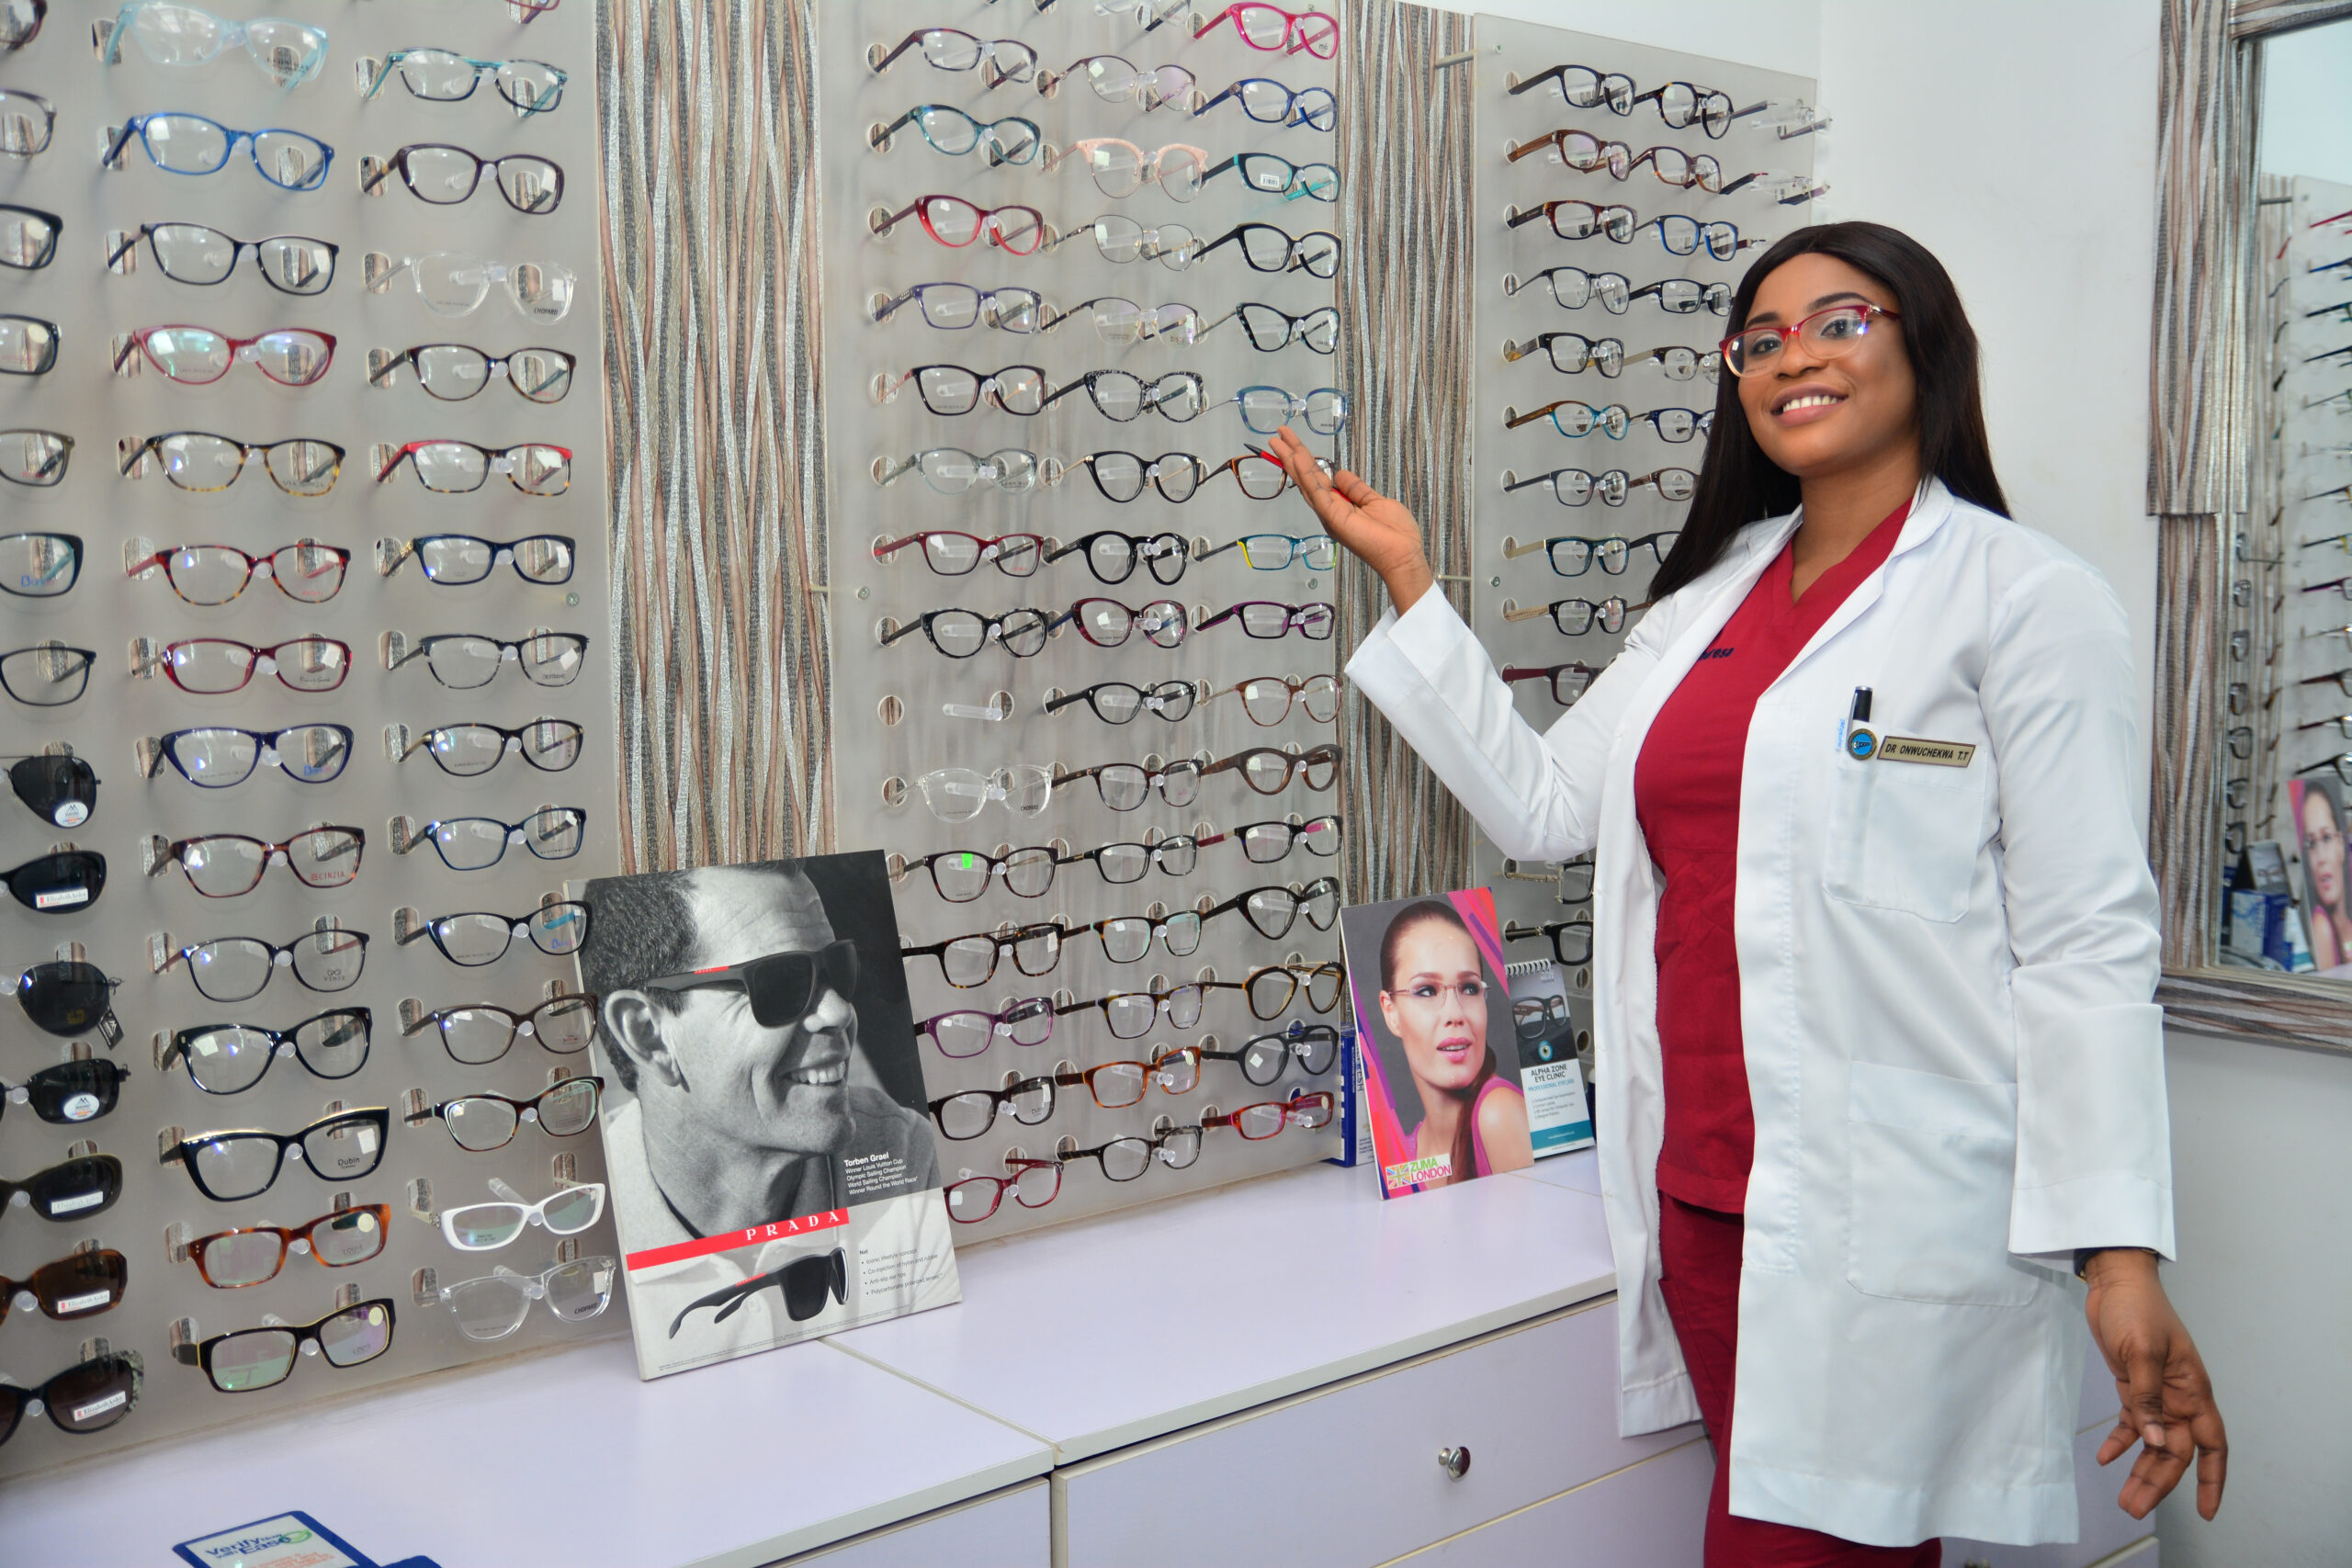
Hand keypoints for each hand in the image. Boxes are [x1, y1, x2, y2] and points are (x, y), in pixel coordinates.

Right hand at [1263, 426, 1435, 612]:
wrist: (1402, 555)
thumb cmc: (1394, 534)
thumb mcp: (1374, 501)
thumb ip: (1355, 488)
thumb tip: (1340, 474)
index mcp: (1339, 506)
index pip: (1318, 478)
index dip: (1306, 459)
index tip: (1295, 443)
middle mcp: (1329, 510)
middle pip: (1306, 478)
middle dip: (1292, 455)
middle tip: (1277, 435)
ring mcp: (1329, 514)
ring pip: (1306, 482)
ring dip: (1291, 460)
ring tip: (1278, 441)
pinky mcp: (1333, 517)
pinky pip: (1317, 492)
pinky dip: (1306, 474)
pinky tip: (1296, 458)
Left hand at [2083, 1248, 2226, 1520]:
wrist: (2116, 1280)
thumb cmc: (2137, 1309)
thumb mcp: (2142, 1352)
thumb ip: (2147, 1398)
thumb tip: (2155, 1442)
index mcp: (2193, 1391)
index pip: (2211, 1445)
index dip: (2211, 1478)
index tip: (2206, 1510)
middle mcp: (2179, 1397)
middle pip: (2174, 1451)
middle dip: (2159, 1482)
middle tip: (2134, 1508)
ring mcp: (2156, 1393)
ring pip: (2153, 1442)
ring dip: (2139, 1469)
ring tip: (2123, 1498)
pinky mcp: (2132, 1385)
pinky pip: (2132, 1422)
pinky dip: (2121, 1441)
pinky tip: (2105, 1458)